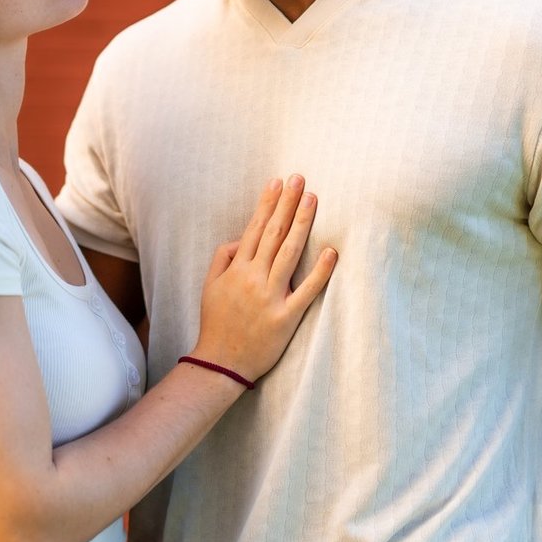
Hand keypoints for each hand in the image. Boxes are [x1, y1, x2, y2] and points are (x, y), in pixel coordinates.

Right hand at [192, 175, 337, 382]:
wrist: (220, 362)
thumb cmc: (216, 322)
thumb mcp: (209, 285)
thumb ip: (223, 257)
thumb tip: (242, 238)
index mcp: (236, 269)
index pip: (255, 228)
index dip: (267, 203)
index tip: (278, 182)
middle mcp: (253, 278)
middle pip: (274, 233)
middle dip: (287, 203)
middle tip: (300, 179)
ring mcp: (270, 297)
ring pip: (289, 253)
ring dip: (302, 223)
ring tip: (312, 200)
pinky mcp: (286, 317)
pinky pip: (306, 291)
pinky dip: (320, 271)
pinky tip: (332, 252)